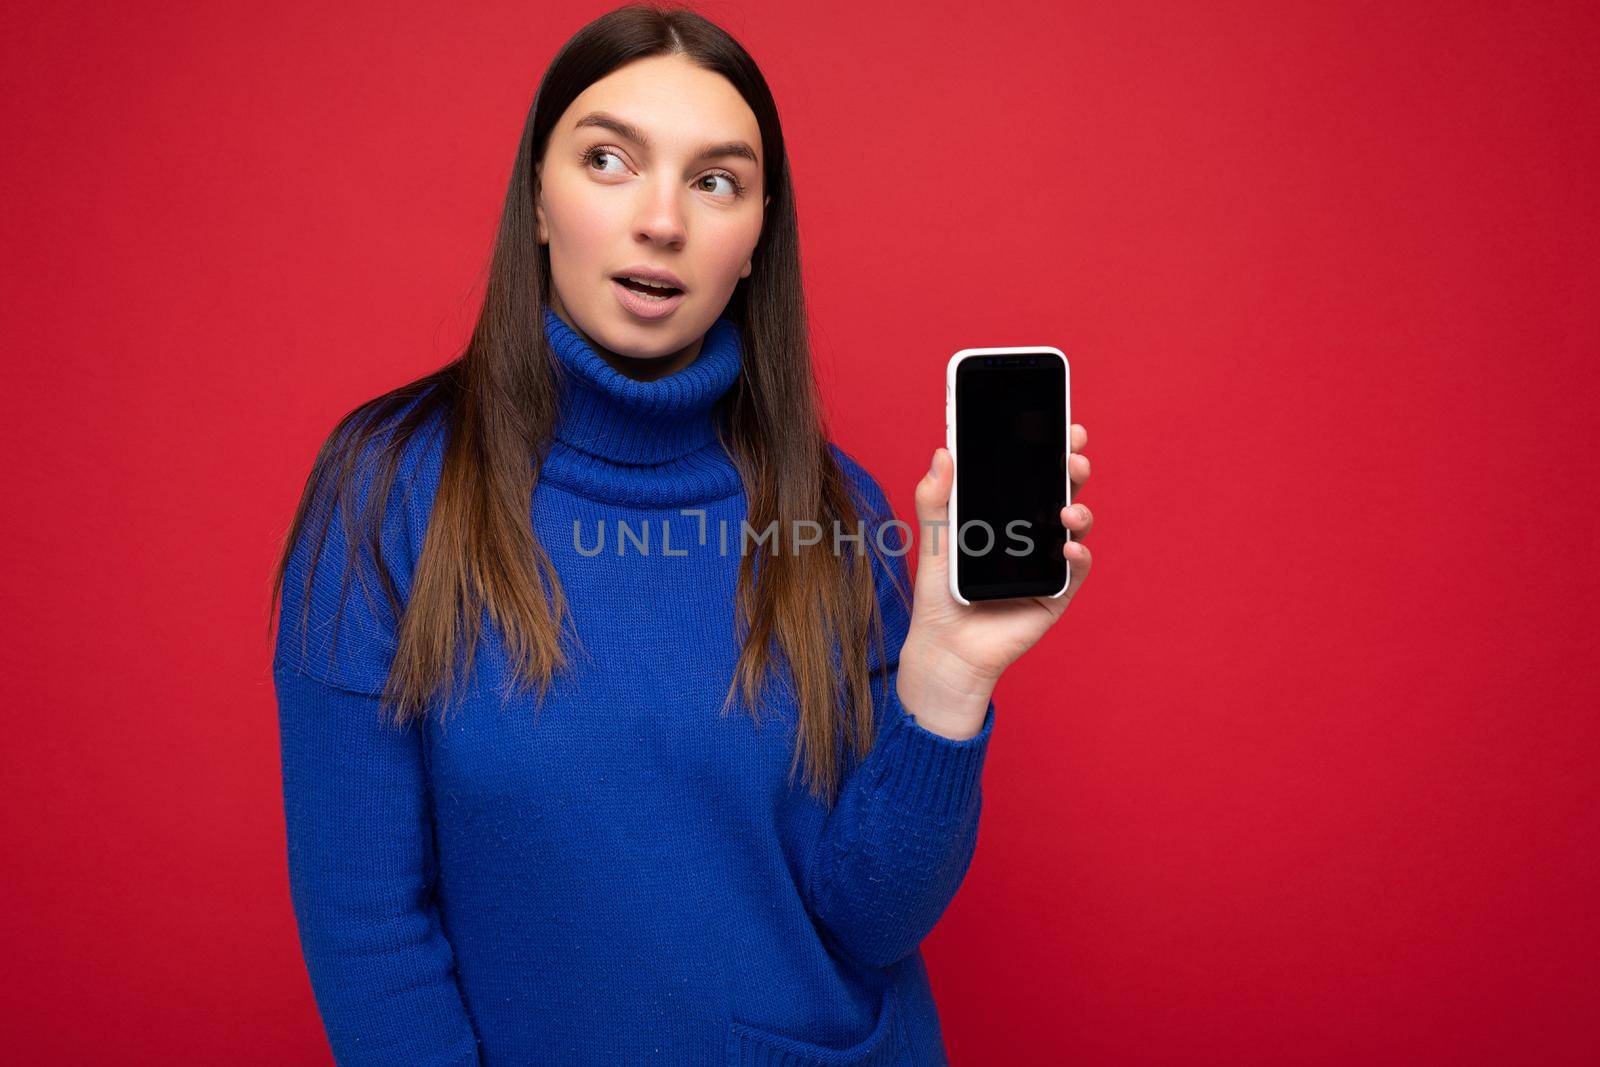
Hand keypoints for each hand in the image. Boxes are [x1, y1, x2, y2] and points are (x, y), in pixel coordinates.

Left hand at [895, 424, 1093, 738]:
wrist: (945, 647)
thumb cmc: (940, 592)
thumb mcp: (932, 539)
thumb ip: (934, 497)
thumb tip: (941, 450)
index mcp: (1007, 511)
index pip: (1033, 469)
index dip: (1050, 443)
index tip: (1062, 419)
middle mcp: (1033, 531)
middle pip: (1061, 488)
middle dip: (1072, 465)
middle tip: (1073, 451)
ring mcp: (1048, 560)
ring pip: (1076, 525)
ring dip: (1079, 510)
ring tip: (1067, 508)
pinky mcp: (1056, 592)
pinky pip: (1075, 569)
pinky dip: (1077, 555)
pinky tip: (1067, 546)